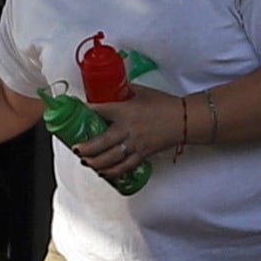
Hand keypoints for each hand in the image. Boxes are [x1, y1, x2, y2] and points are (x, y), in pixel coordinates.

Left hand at [73, 87, 198, 174]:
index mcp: (125, 110)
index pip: (100, 111)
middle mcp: (127, 129)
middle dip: (85, 148)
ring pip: (110, 158)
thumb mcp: (142, 91)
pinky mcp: (143, 154)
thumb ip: (124, 90)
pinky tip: (103, 172)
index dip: (85, 112)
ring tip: (85, 161)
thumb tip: (110, 87)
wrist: (184, 119)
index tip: (76, 113)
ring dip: (94, 162)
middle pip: (100, 142)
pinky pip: (124, 167)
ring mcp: (135, 144)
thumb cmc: (164, 104)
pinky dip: (112, 171)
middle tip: (75, 148)